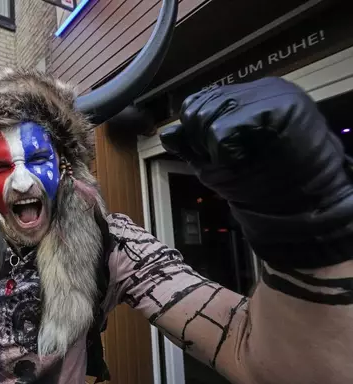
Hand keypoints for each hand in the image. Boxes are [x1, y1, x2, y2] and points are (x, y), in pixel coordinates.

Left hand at [161, 77, 352, 268]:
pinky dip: (222, 152)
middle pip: (200, 106)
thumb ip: (193, 143)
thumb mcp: (217, 161)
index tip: (209, 151)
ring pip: (208, 115)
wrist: (304, 207)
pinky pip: (222, 129)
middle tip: (223, 158)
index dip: (195, 129)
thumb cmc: (263, 185)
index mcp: (249, 96)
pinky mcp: (278, 108)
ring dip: (211, 145)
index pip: (201, 100)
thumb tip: (167, 134)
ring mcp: (271, 95)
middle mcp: (261, 88)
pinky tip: (240, 160)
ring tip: (236, 159)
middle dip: (199, 138)